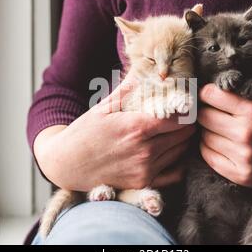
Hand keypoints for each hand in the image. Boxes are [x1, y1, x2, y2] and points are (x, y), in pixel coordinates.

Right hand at [34, 80, 195, 190]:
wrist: (65, 164)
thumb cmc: (84, 132)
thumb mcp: (104, 106)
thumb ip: (129, 88)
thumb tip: (146, 68)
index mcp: (137, 128)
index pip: (180, 117)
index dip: (185, 108)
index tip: (183, 103)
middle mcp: (145, 151)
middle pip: (184, 134)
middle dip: (185, 122)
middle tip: (180, 115)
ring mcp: (145, 170)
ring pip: (181, 151)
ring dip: (181, 140)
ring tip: (172, 131)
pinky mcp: (143, 184)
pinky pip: (175, 172)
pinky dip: (177, 161)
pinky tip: (168, 150)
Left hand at [198, 66, 251, 190]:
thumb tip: (250, 53)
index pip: (211, 95)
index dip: (207, 93)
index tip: (210, 94)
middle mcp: (245, 133)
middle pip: (204, 117)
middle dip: (205, 112)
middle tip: (213, 112)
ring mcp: (241, 156)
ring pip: (204, 137)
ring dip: (207, 132)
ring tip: (218, 129)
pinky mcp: (239, 174)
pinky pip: (208, 157)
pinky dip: (208, 149)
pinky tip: (219, 144)